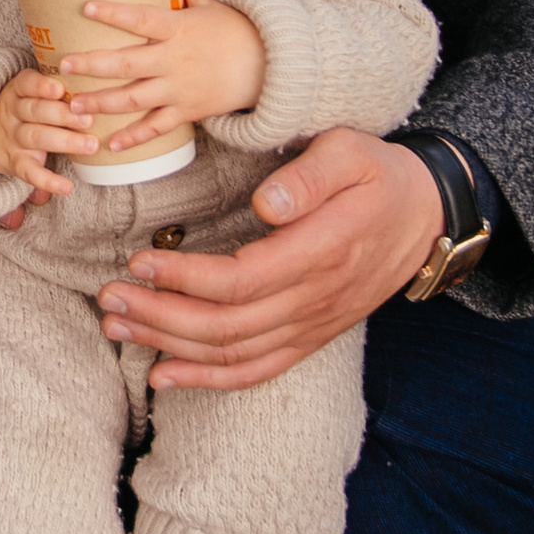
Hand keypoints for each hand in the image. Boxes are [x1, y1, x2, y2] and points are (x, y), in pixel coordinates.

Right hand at [0, 68, 90, 200]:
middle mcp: (14, 113)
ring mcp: (14, 138)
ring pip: (37, 137)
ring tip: (91, 145)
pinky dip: (47, 180)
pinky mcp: (16, 162)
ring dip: (65, 141)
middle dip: (63, 115)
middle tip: (89, 119)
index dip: (42, 86)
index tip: (60, 89)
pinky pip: (30, 172)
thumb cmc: (24, 109)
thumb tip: (95, 83)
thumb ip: (54, 87)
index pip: (27, 84)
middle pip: (36, 111)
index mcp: (18, 90)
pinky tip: (66, 186)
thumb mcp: (28, 91)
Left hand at [51, 0, 266, 153]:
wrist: (268, 69)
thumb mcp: (215, 8)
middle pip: (127, 63)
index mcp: (178, 30)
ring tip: (75, 106)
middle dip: (92, 65)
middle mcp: (174, 61)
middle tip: (64, 65)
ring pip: (134, 99)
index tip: (86, 8)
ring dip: (102, 103)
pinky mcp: (186, 112)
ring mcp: (178, 89)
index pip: (140, 19)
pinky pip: (155, 127)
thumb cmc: (237, 35)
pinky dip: (134, 138)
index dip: (113, 13)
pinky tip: (111, 144)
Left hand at [101, 130, 444, 392]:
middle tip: (108, 296)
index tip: (138, 260)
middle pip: (226, 325)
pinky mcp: (309, 337)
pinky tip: (162, 375)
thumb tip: (264, 204)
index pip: (241, 280)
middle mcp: (316, 298)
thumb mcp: (350, 153)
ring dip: (169, 346)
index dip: (184, 278)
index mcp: (322, 251)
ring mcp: (313, 325)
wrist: (425, 216)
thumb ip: (308, 177)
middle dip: (159, 315)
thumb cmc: (377, 175)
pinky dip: (207, 380)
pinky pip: (256, 370)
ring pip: (233, 353)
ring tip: (116, 326)